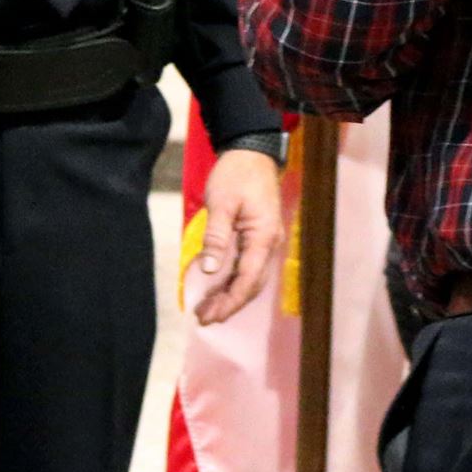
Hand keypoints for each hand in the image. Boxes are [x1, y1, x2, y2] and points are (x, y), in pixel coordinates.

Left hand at [193, 149, 286, 325]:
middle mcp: (268, 244)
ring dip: (229, 296)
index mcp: (262, 237)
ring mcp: (264, 242)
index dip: (229, 302)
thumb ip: (216, 237)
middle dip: (229, 305)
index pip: (247, 280)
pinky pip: (246, 267)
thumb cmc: (236, 175)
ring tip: (206, 311)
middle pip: (251, 285)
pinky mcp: (257, 238)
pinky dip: (231, 281)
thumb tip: (210, 271)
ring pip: (249, 278)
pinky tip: (215, 290)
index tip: (210, 316)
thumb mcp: (222, 203)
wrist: (251, 152)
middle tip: (203, 319)